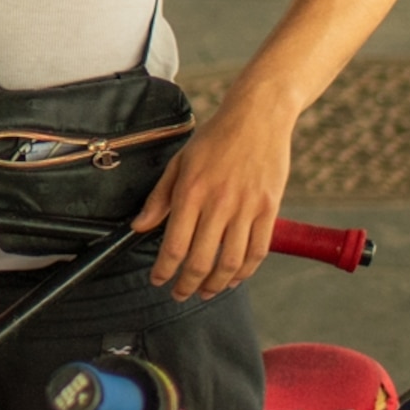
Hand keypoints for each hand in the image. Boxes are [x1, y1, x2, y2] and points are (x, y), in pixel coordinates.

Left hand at [132, 83, 293, 300]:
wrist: (259, 116)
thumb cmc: (217, 137)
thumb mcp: (180, 162)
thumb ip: (160, 197)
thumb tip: (140, 226)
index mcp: (192, 191)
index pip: (174, 244)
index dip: (164, 270)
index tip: (158, 280)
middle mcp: (219, 203)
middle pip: (201, 260)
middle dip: (187, 285)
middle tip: (179, 293)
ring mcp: (247, 207)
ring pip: (230, 262)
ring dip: (215, 285)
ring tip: (205, 291)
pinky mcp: (270, 208)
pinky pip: (258, 251)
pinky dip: (244, 272)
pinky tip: (233, 278)